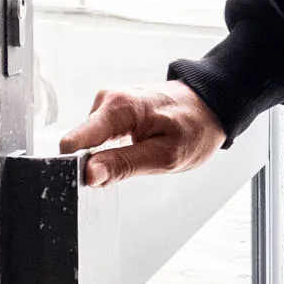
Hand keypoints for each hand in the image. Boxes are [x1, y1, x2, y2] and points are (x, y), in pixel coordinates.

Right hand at [57, 82, 223, 186]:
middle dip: (92, 164)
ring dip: (103, 157)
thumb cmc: (194, 128)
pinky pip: (97, 136)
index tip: (87, 183)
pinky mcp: (111, 110)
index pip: (74, 141)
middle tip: (123, 173)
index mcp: (117, 107)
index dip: (75, 166)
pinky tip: (129, 151)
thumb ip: (123, 165)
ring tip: (134, 157)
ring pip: (88, 142)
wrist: (210, 105)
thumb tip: (89, 175)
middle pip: (78, 143)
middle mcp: (107, 99)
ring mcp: (108, 103)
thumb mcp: (164, 156)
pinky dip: (109, 150)